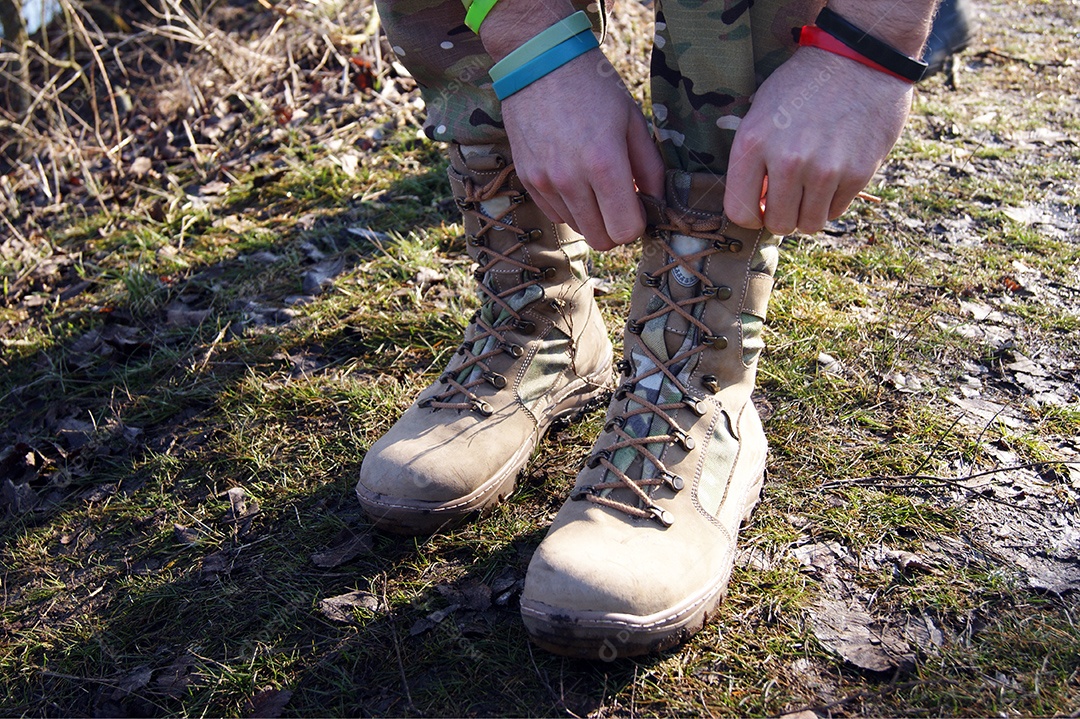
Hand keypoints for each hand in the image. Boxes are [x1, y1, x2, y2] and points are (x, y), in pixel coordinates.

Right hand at [497, 51, 665, 250]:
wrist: (539, 62)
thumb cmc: (594, 87)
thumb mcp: (633, 121)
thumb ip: (650, 168)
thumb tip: (657, 204)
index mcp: (604, 164)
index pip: (626, 230)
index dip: (638, 223)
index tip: (640, 205)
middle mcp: (571, 180)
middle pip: (600, 239)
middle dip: (616, 226)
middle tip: (620, 200)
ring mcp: (544, 182)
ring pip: (577, 228)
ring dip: (592, 215)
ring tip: (595, 183)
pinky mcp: (527, 179)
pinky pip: (554, 213)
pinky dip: (569, 205)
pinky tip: (573, 176)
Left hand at [724, 47, 914, 234]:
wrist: (858, 58)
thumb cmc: (803, 86)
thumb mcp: (761, 112)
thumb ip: (753, 159)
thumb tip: (756, 205)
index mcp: (753, 144)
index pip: (739, 213)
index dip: (750, 215)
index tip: (761, 205)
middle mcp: (787, 160)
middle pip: (777, 224)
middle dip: (781, 216)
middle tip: (790, 197)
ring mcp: (824, 169)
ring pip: (809, 225)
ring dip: (808, 212)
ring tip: (811, 187)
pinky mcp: (857, 173)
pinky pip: (837, 211)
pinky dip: (834, 200)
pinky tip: (835, 173)